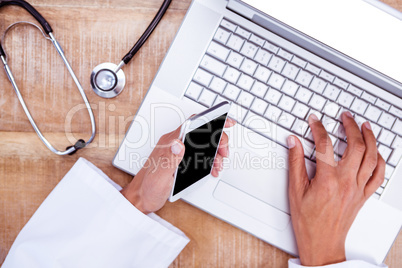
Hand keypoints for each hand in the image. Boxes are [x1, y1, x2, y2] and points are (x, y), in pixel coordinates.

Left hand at [121, 117, 235, 213]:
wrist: (140, 199)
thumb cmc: (147, 188)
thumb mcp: (160, 175)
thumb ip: (169, 158)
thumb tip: (179, 143)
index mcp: (170, 143)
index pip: (193, 123)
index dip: (211, 119)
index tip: (225, 121)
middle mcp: (174, 145)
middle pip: (201, 133)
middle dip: (218, 140)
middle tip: (224, 153)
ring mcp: (177, 152)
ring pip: (202, 144)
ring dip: (215, 152)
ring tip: (219, 164)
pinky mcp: (180, 160)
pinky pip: (199, 154)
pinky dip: (209, 160)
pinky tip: (212, 168)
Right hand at [287, 112, 384, 265]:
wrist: (322, 242)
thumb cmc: (308, 221)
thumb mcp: (295, 190)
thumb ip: (295, 163)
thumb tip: (293, 143)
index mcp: (327, 180)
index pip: (325, 145)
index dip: (319, 128)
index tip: (314, 120)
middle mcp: (346, 182)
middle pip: (356, 146)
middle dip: (351, 126)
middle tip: (345, 116)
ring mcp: (358, 189)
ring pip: (371, 157)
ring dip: (370, 138)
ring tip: (365, 126)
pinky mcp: (363, 195)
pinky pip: (378, 175)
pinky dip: (380, 160)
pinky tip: (377, 152)